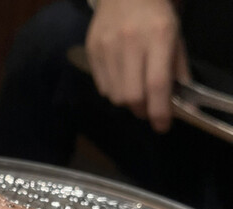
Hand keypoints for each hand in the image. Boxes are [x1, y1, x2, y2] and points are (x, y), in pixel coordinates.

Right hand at [85, 0, 188, 131]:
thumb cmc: (155, 15)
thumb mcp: (175, 36)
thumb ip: (177, 70)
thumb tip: (182, 104)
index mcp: (158, 36)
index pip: (156, 84)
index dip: (159, 111)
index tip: (162, 126)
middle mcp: (130, 41)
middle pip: (131, 96)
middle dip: (141, 110)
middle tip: (148, 108)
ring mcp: (107, 46)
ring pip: (115, 96)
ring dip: (127, 101)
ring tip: (134, 89)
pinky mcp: (92, 50)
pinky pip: (103, 87)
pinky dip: (114, 91)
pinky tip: (121, 78)